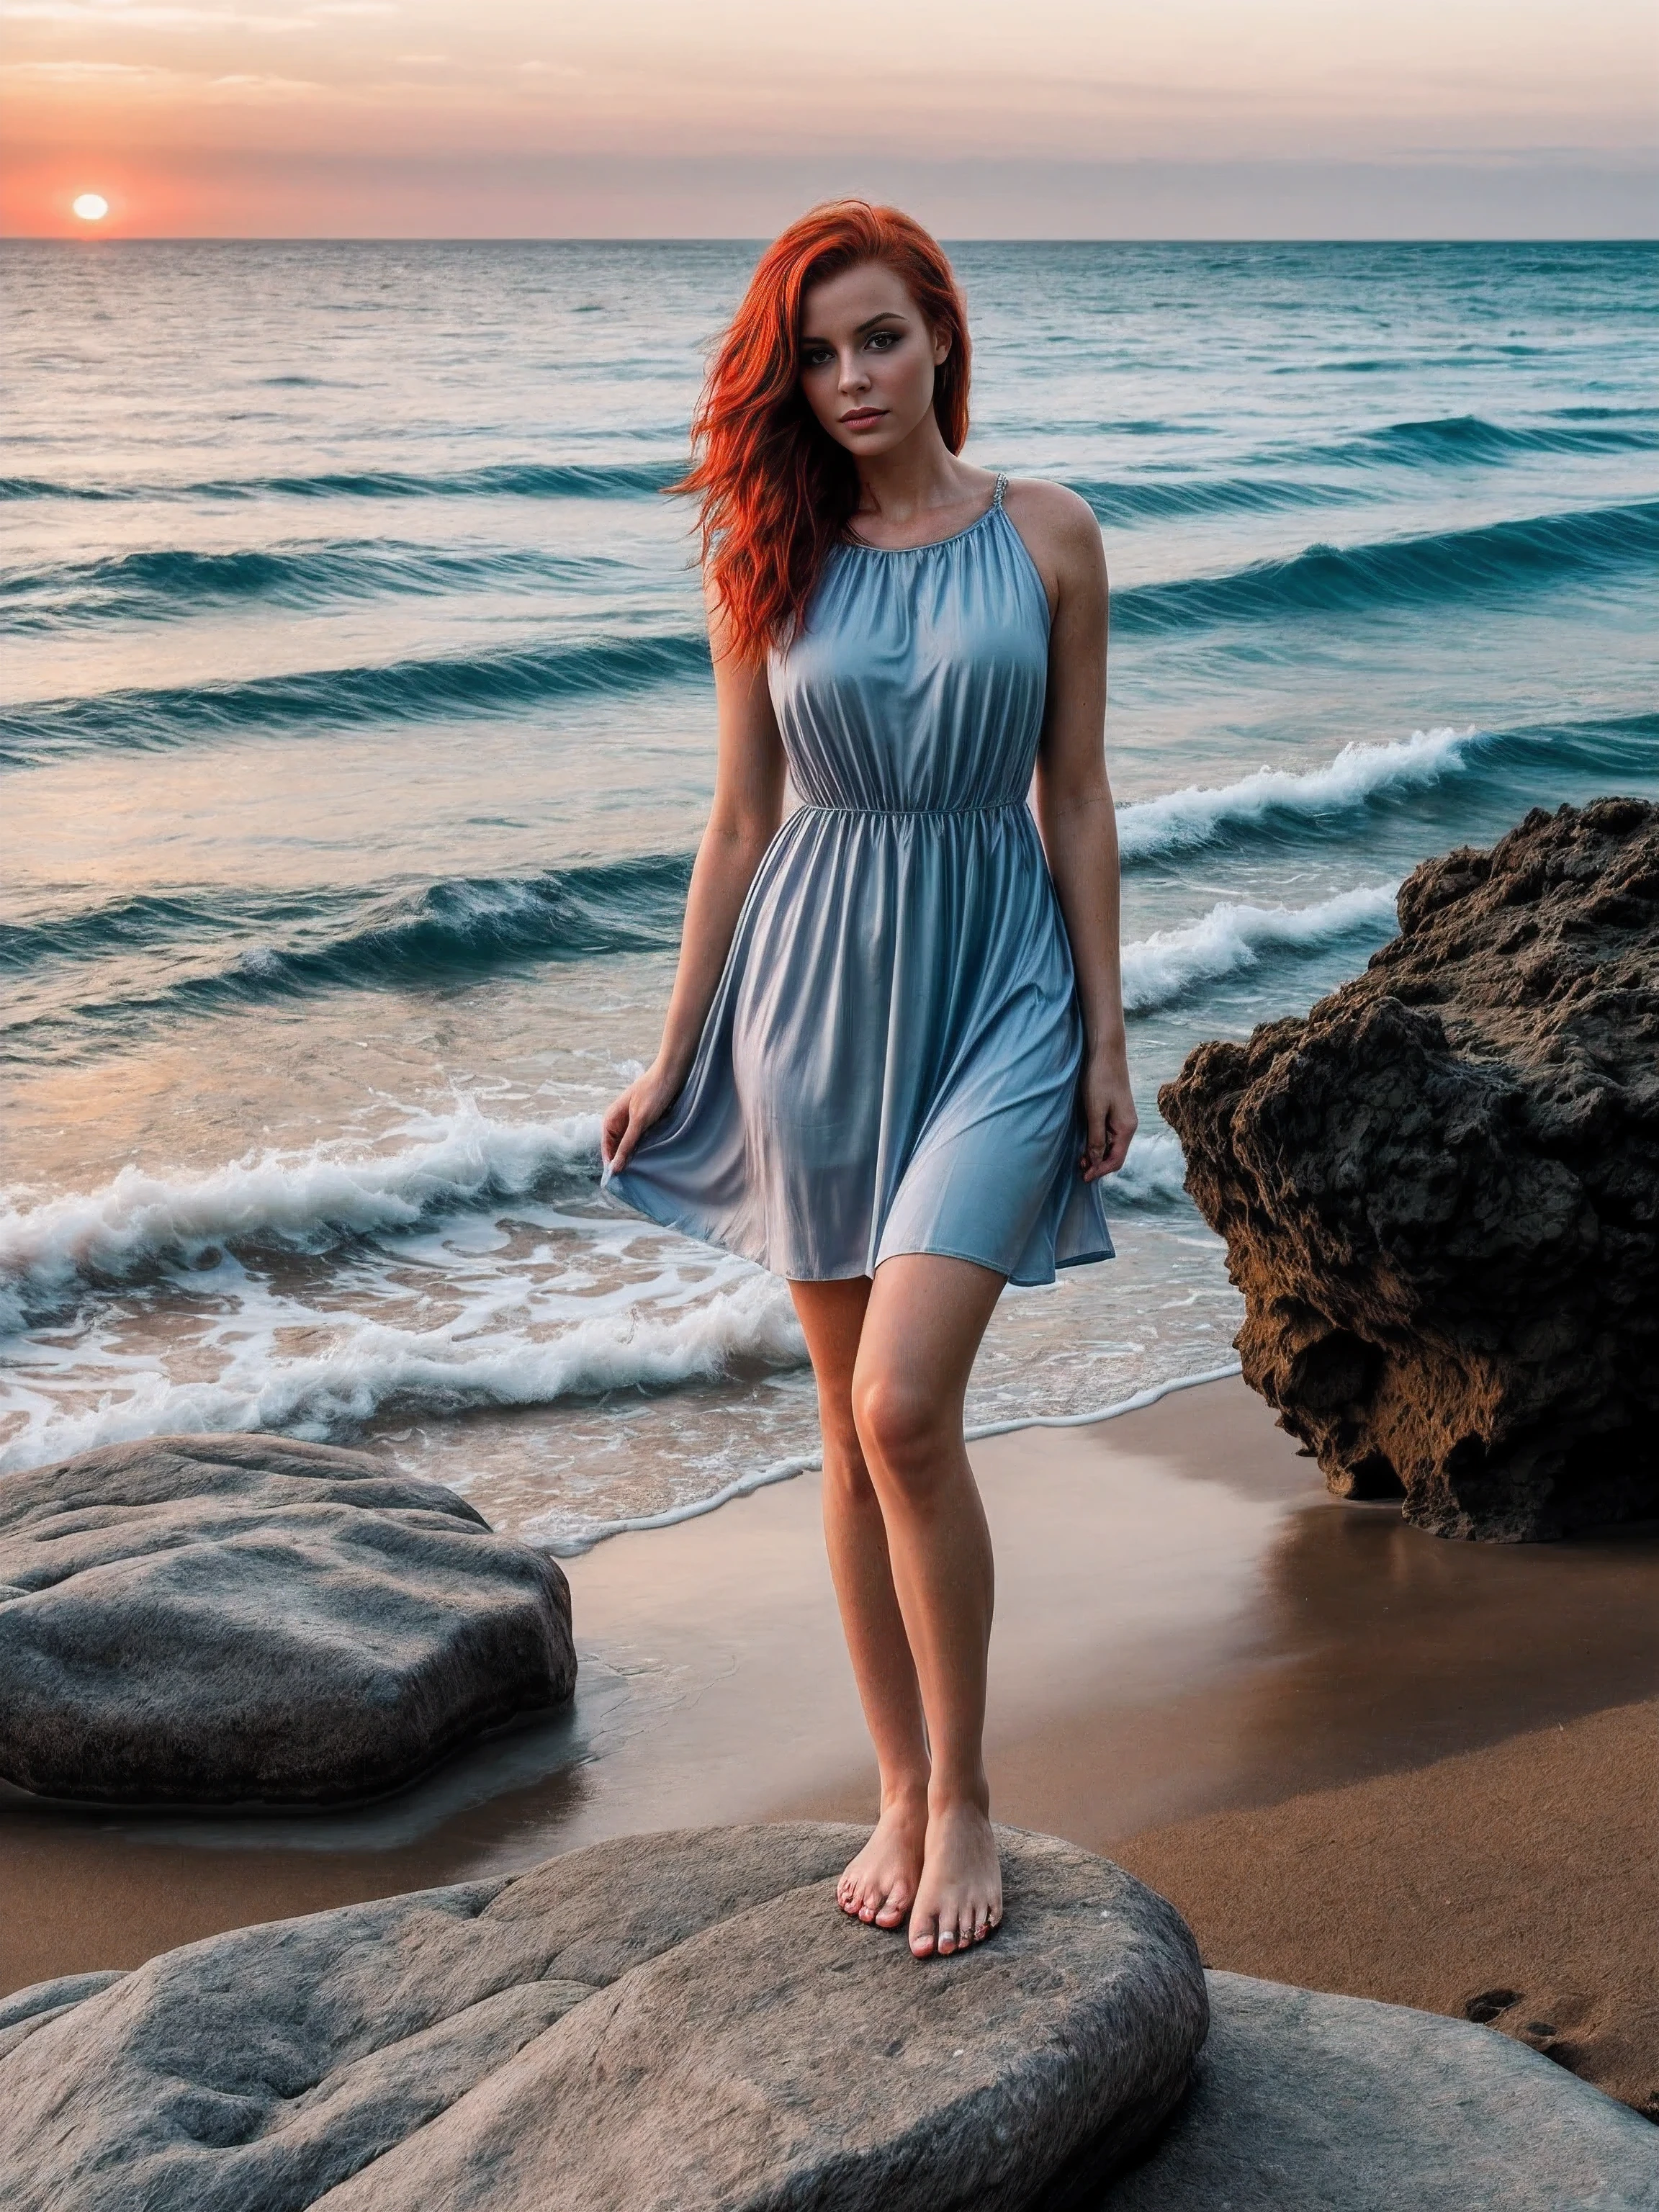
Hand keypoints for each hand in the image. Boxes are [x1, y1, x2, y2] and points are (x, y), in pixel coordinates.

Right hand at [601, 1062, 683, 1174]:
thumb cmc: (653, 1093)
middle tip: (632, 1179)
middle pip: (617, 1146)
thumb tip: (614, 1167)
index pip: (606, 1148)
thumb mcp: (639, 1121)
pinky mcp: (645, 1119)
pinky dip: (643, 1146)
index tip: (617, 1181)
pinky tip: (651, 1155)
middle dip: (623, 1160)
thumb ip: (626, 1144)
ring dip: (634, 1154)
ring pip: (629, 1143)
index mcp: (611, 1119)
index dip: (611, 1163)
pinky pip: (640, 1137)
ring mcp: (632, 1119)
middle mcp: (619, 1120)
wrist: (671, 1072)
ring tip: (642, 1171)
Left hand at [1080, 1042, 1136, 1182]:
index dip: (1100, 1171)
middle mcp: (1128, 1126)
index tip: (1084, 1177)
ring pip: (1111, 1145)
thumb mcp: (1095, 1111)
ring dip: (1096, 1155)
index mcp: (1127, 1128)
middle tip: (1079, 1171)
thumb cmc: (1099, 1079)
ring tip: (1079, 1160)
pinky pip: (1108, 1134)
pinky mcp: (1115, 1111)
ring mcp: (1122, 1119)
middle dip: (1098, 1165)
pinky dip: (1097, 1142)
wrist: (1105, 1052)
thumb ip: (1096, 1138)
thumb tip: (1096, 1161)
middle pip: (1115, 1155)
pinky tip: (1085, 1143)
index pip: (1116, 1160)